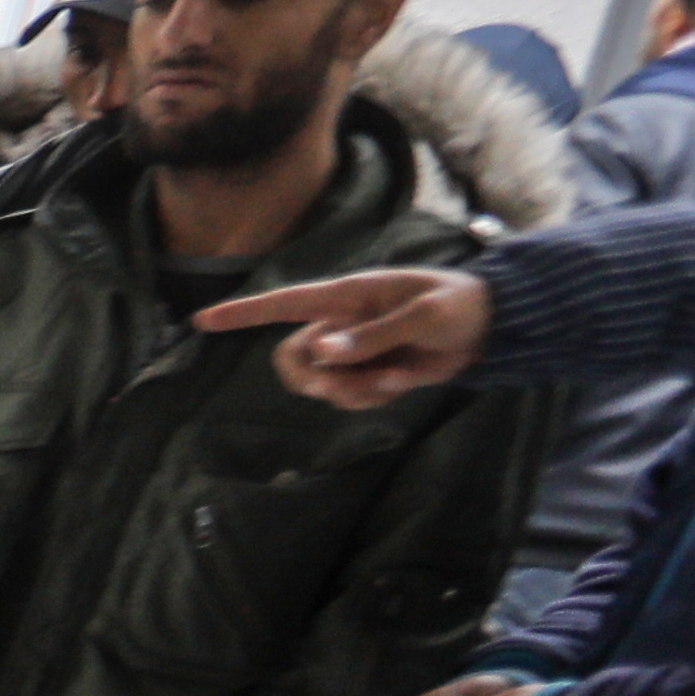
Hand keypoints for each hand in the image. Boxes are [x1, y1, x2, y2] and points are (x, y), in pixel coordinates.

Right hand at [200, 267, 490, 408]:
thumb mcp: (426, 316)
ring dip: (354, 392)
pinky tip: (402, 384)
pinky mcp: (365, 375)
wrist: (490, 329)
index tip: (204, 321)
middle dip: (315, 380)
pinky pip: (347, 399)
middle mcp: (341, 324)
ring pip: (319, 385)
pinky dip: (372, 399)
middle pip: (292, 359)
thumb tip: (322, 353)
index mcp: (350, 296)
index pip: (286, 303)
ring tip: (397, 380)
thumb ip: (374, 335)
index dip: (244, 313)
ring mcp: (352, 351)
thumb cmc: (460, 306)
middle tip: (344, 387)